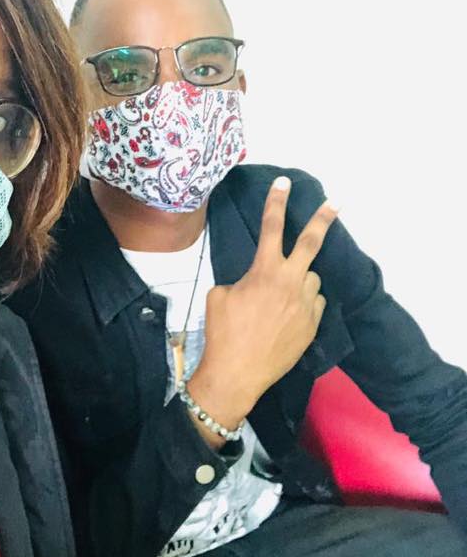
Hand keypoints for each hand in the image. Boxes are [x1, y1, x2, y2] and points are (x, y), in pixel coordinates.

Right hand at [187, 176, 337, 445]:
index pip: (271, 227)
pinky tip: (286, 318)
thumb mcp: (221, 296)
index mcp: (264, 271)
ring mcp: (305, 305)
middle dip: (322, 219)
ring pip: (310, 279)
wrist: (236, 374)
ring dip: (298, 281)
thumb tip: (255, 282)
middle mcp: (290, 282)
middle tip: (335, 203)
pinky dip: (303, 304)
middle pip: (311, 243)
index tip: (283, 183)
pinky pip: (313, 304)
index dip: (276, 202)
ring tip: (278, 299)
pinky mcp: (312, 326)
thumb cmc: (222, 332)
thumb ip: (243, 280)